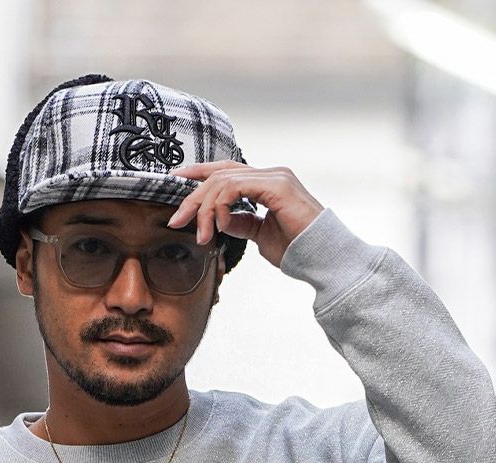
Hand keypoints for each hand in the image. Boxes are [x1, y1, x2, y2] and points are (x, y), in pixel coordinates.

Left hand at [167, 162, 323, 267]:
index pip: (225, 170)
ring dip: (204, 208)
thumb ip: (241, 223)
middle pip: (219, 174)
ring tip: (201, 235)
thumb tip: (219, 220)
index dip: (198, 173)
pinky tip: (218, 225)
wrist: (321, 257)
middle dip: (192, 197)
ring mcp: (274, 177)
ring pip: (223, 180)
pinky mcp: (276, 185)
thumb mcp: (260, 236)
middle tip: (176, 220)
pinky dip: (220, 205)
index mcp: (266, 183)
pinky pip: (235, 187)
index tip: (174, 183)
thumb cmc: (296, 249)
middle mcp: (270, 174)